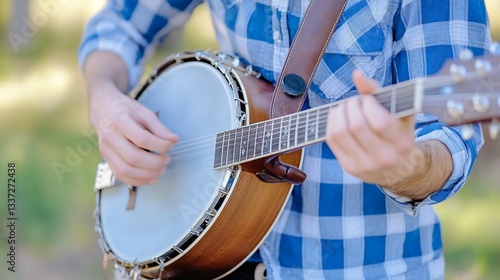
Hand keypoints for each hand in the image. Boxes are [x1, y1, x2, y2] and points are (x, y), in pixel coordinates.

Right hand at [89, 82, 178, 185]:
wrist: (103, 109)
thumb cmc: (125, 110)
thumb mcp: (144, 112)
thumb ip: (159, 127)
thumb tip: (174, 140)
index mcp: (120, 121)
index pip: (142, 139)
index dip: (160, 145)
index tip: (170, 145)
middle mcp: (110, 137)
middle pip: (133, 158)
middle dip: (155, 163)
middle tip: (167, 159)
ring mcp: (106, 150)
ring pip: (126, 170)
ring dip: (147, 174)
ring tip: (162, 169)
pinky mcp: (106, 158)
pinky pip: (121, 175)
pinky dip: (138, 180)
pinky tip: (151, 177)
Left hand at [325, 70, 415, 185]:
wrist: (398, 168)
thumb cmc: (397, 132)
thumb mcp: (398, 112)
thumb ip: (378, 91)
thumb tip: (357, 75)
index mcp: (402, 143)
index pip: (379, 122)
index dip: (368, 104)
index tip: (368, 99)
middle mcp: (385, 158)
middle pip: (356, 126)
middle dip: (351, 106)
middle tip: (354, 101)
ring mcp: (366, 165)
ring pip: (340, 132)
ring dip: (338, 113)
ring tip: (345, 107)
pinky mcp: (350, 167)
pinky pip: (332, 140)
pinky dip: (332, 123)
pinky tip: (339, 117)